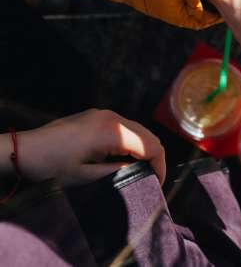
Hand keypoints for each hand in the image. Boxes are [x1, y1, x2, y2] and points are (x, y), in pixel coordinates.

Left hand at [1, 109, 165, 185]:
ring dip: (144, 149)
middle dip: (155, 157)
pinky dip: (131, 141)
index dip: (159, 166)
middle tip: (152, 179)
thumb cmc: (51, 166)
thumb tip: (141, 173)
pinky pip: (125, 127)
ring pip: (138, 130)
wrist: (23, 150)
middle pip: (148, 136)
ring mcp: (104, 114)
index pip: (152, 146)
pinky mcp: (97, 116)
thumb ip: (120, 173)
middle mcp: (112, 118)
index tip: (156, 183)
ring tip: (139, 170)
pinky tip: (124, 158)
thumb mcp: (88, 176)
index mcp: (113, 132)